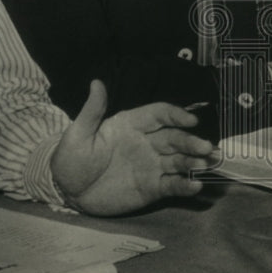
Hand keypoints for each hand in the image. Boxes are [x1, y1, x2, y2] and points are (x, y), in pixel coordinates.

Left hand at [51, 79, 215, 215]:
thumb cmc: (70, 158)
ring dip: (192, 161)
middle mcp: (145, 143)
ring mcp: (150, 166)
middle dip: (190, 141)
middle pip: (174, 138)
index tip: (190, 120)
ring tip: (204, 164)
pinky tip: (195, 185)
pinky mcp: (151, 188)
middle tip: (205, 147)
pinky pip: (172, 185)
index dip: (175, 115)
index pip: (158, 114)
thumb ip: (92, 110)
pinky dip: (185, 185)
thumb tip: (96, 82)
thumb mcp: (78, 133)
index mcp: (129, 124)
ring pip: (178, 160)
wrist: (66, 191)